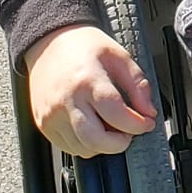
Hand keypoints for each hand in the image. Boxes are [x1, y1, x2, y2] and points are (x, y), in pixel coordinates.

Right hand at [25, 24, 157, 157]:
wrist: (49, 43)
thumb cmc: (85, 47)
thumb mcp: (120, 56)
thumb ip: (138, 85)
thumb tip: (148, 112)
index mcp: (88, 81)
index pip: (116, 115)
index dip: (137, 125)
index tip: (147, 123)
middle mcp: (66, 102)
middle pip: (96, 140)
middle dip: (120, 143)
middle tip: (130, 132)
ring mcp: (51, 116)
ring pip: (81, 149)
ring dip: (102, 145)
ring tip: (111, 127)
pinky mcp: (42, 124)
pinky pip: (67, 147)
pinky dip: (85, 145)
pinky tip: (94, 127)